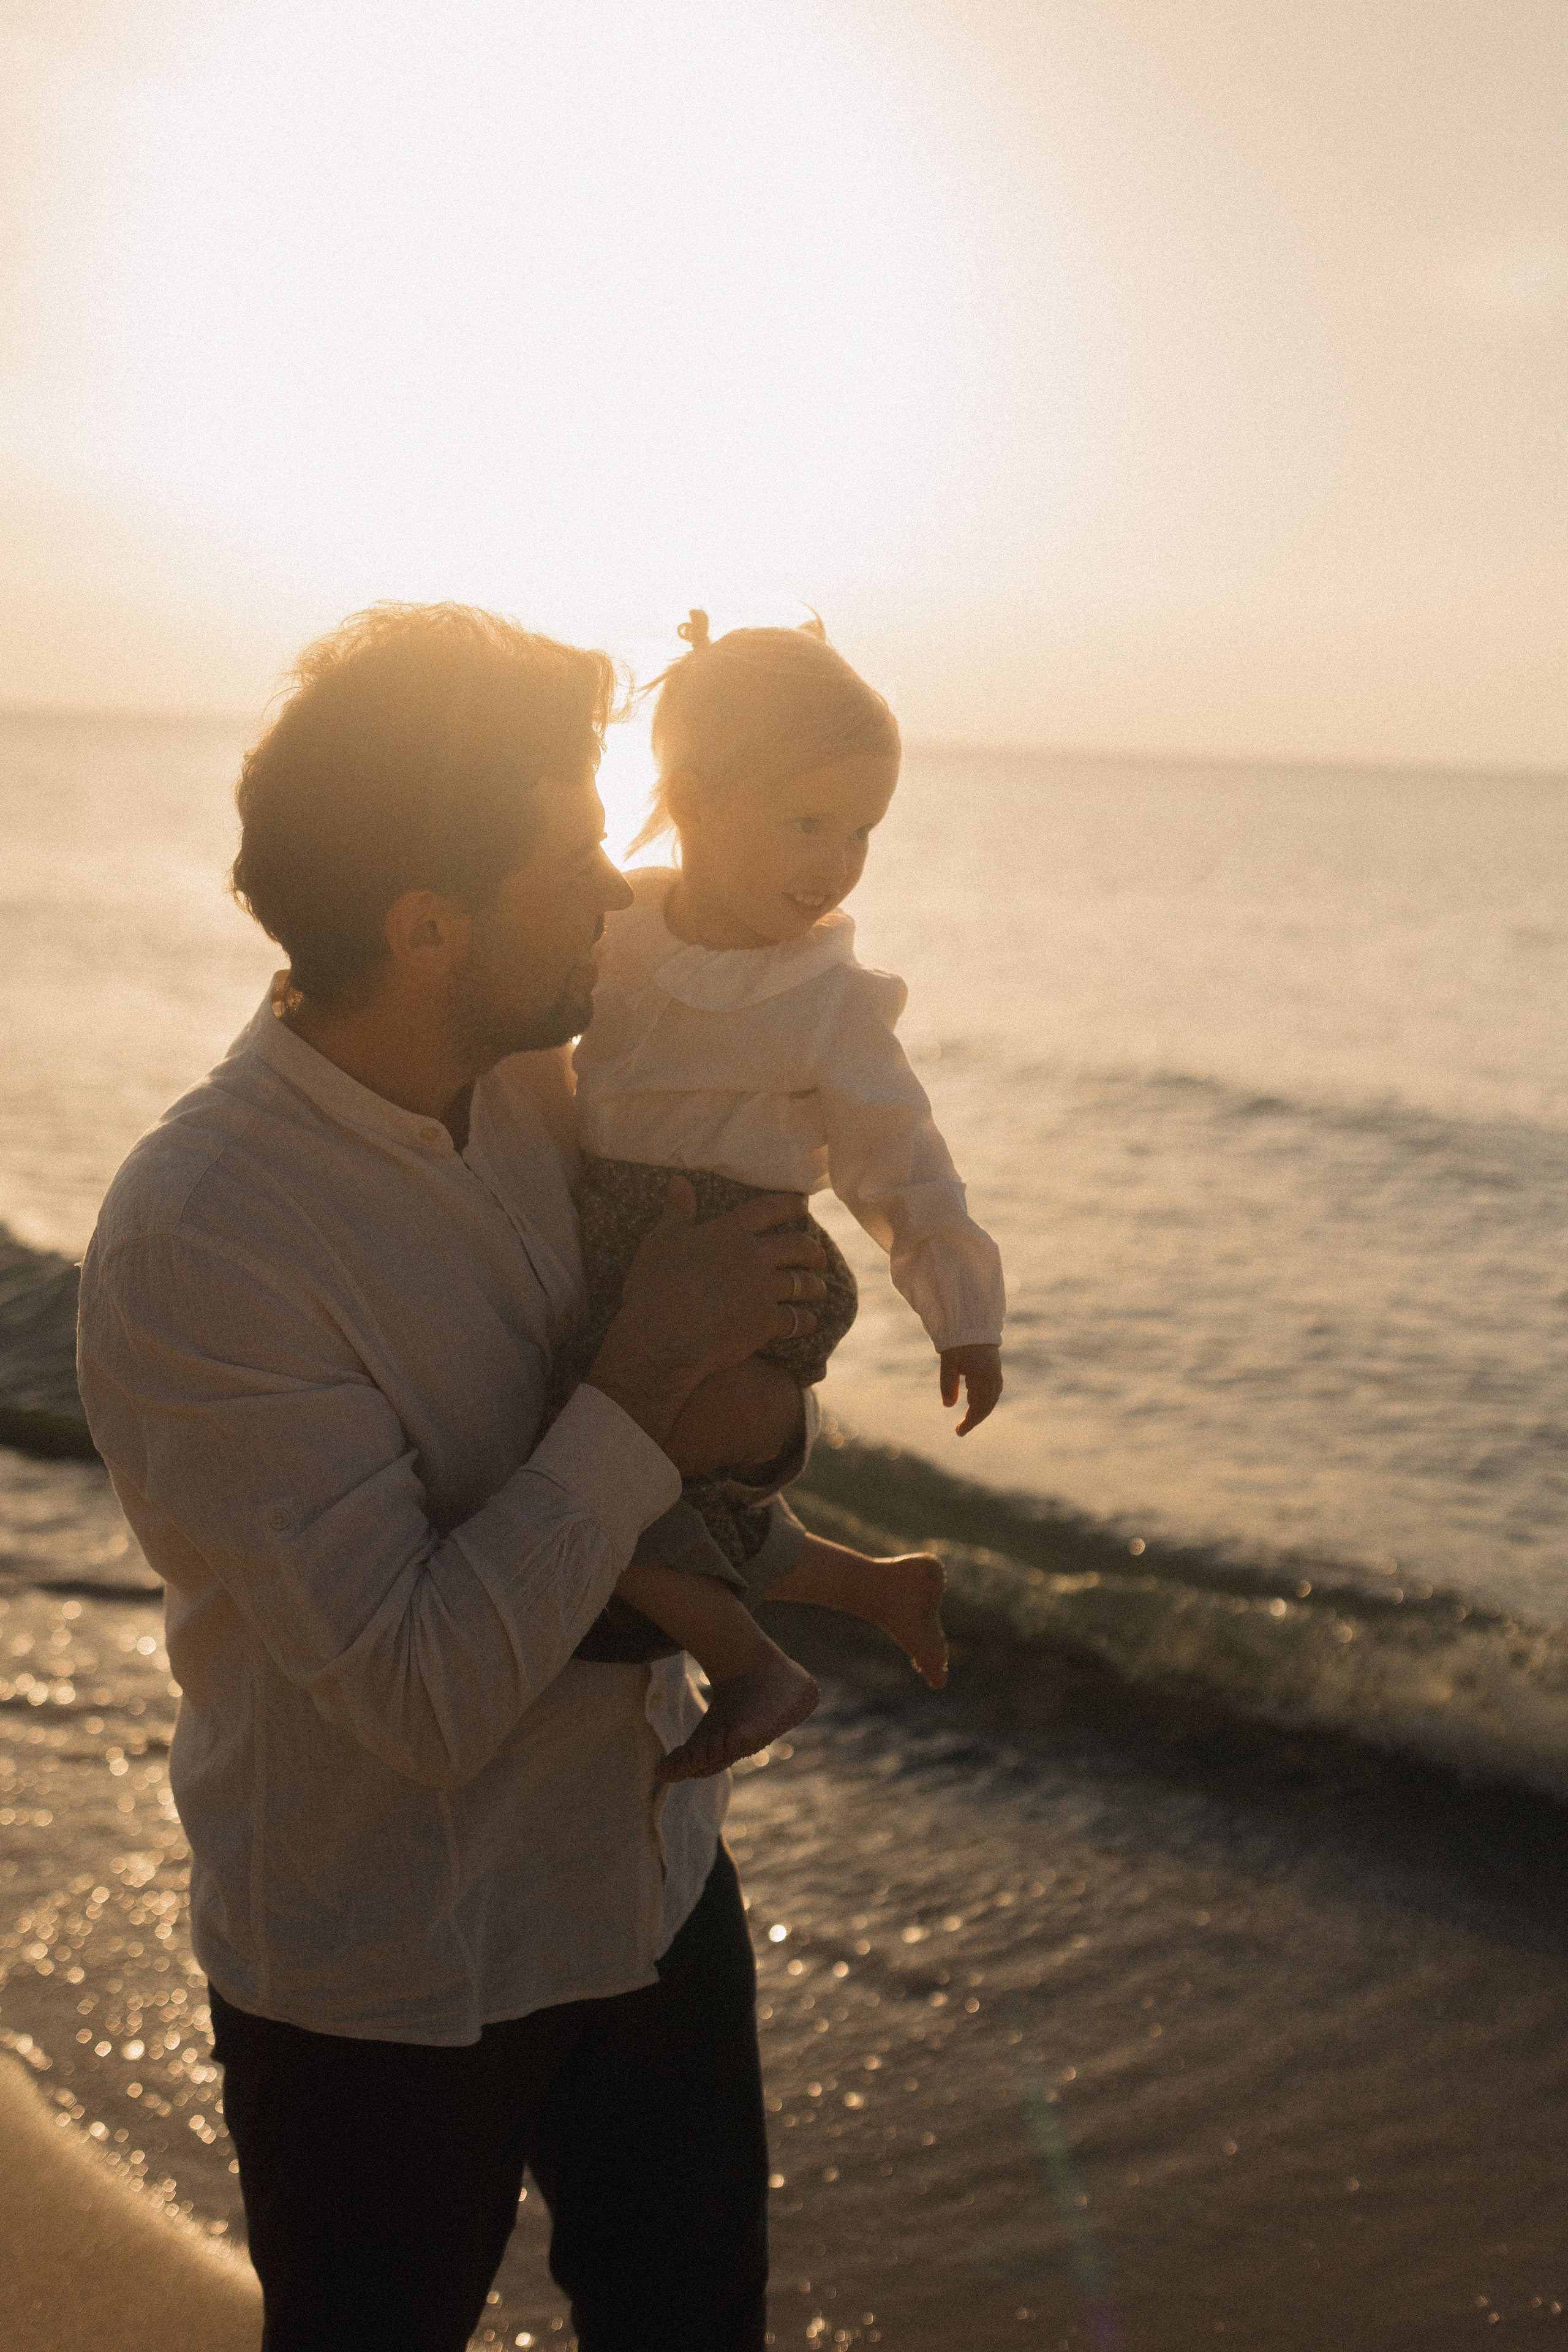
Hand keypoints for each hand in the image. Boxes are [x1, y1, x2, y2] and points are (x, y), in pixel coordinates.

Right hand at [586, 1178, 826, 1445]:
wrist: (659, 1336)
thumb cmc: (654, 1286)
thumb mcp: (662, 1241)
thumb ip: (678, 1210)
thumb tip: (679, 1181)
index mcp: (730, 1232)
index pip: (770, 1208)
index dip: (791, 1204)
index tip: (802, 1205)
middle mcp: (754, 1256)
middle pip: (799, 1246)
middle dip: (814, 1251)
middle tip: (819, 1256)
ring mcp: (763, 1290)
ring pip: (804, 1284)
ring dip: (815, 1287)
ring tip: (818, 1290)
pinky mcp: (766, 1322)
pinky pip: (797, 1319)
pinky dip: (806, 1321)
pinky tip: (807, 1322)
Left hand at [939, 1343, 1002, 1435]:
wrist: (973, 1323)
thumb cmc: (958, 1342)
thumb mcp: (948, 1363)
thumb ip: (948, 1384)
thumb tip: (948, 1406)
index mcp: (983, 1377)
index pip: (979, 1408)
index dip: (970, 1422)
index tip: (958, 1432)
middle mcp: (993, 1377)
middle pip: (987, 1406)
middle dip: (974, 1419)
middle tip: (960, 1429)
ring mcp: (995, 1373)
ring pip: (991, 1399)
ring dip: (980, 1411)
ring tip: (967, 1419)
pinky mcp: (994, 1369)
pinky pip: (993, 1391)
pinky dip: (985, 1401)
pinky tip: (975, 1403)